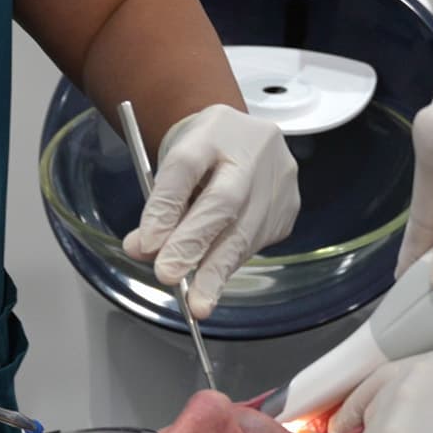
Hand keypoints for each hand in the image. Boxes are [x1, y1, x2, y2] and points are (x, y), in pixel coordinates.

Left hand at [125, 105, 300, 316]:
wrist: (244, 138)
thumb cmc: (204, 153)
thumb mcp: (175, 165)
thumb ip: (160, 204)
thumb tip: (142, 249)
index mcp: (213, 130)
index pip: (185, 165)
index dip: (165, 206)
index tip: (146, 243)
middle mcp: (253, 149)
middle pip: (223, 200)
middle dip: (193, 244)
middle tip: (169, 275)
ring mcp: (279, 177)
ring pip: (246, 231)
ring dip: (216, 270)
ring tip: (197, 303)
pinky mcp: (290, 205)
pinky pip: (258, 241)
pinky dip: (232, 262)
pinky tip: (216, 275)